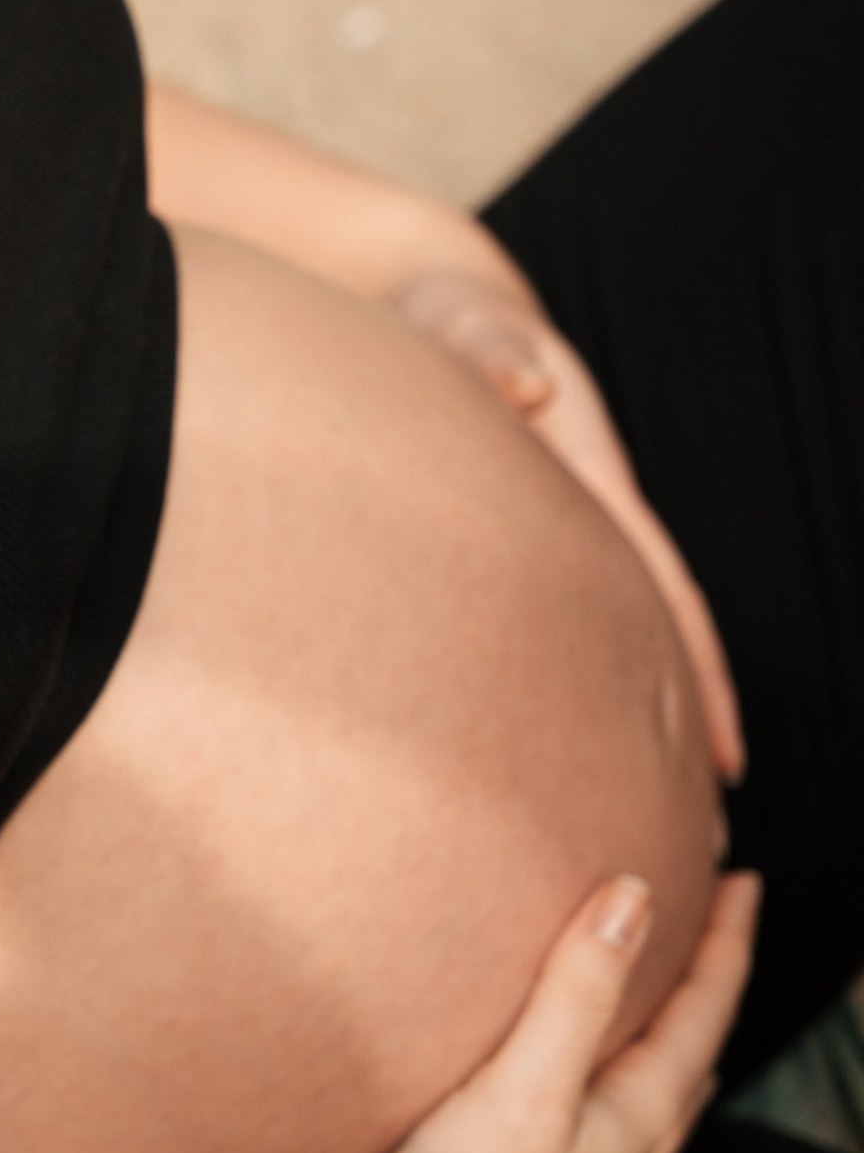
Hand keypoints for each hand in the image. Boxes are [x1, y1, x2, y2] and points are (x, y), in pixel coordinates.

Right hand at [340, 868, 758, 1152]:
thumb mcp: (520, 1087)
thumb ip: (577, 991)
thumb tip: (635, 895)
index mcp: (640, 1121)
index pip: (702, 1012)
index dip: (726, 942)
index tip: (745, 881)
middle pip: (695, 1058)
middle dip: (708, 989)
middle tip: (715, 931)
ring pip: (664, 1110)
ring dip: (674, 1049)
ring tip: (670, 1014)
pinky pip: (626, 1147)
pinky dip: (634, 1099)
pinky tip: (603, 1113)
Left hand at [394, 268, 745, 782]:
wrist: (431, 305)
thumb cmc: (447, 319)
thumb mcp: (467, 327)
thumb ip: (491, 351)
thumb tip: (520, 385)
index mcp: (590, 484)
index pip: (661, 598)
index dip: (697, 679)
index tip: (722, 760)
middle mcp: (583, 524)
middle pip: (647, 647)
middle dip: (679, 739)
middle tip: (702, 847)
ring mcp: (546, 547)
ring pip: (598, 654)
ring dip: (626, 732)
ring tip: (639, 830)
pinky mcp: (502, 557)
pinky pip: (538, 644)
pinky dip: (558, 700)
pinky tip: (544, 766)